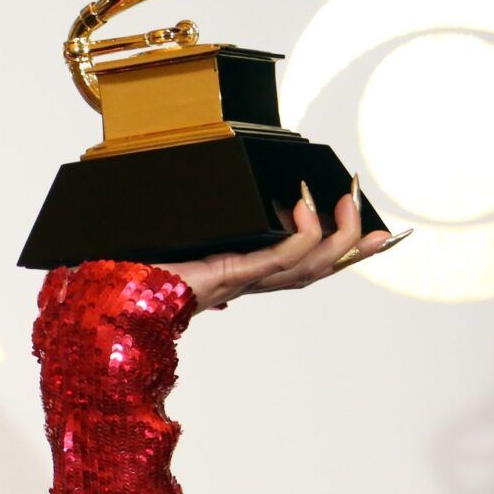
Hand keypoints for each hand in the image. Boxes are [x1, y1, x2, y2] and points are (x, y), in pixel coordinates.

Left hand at [153, 179, 410, 313]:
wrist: (117, 293)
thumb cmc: (143, 268)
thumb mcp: (185, 239)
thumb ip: (206, 231)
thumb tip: (229, 205)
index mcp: (243, 273)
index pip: (303, 265)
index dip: (341, 253)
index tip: (375, 235)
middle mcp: (249, 281)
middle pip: (318, 269)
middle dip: (352, 245)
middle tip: (376, 219)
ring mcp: (242, 279)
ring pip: (309, 265)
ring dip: (336, 234)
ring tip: (346, 200)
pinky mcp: (231, 274)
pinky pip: (280, 258)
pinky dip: (301, 233)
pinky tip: (305, 207)